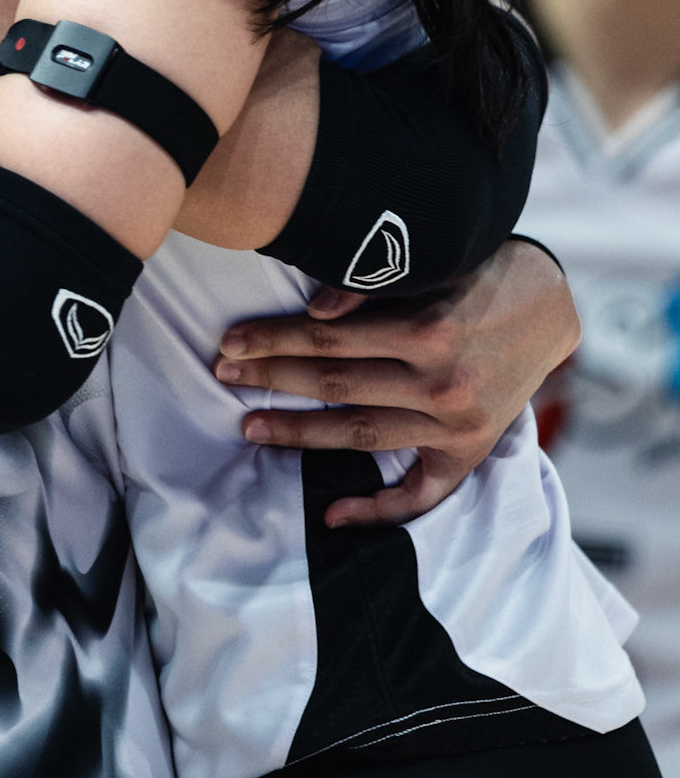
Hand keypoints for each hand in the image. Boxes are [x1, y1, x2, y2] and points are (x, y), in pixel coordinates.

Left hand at [214, 237, 578, 526]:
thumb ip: (374, 287)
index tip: (230, 342)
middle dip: (271, 379)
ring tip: (251, 427)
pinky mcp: (470, 450)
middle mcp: (442, 383)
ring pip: (362, 435)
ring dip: (300, 434)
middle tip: (223, 375)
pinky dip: (378, 509)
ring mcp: (456, 424)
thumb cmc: (484, 270)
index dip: (272, 339)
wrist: (554, 305)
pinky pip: (421, 493)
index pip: (328, 339)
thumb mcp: (434, 261)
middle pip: (335, 386)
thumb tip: (316, 311)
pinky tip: (332, 516)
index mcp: (429, 330)